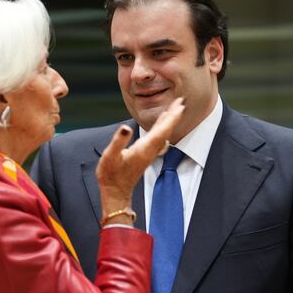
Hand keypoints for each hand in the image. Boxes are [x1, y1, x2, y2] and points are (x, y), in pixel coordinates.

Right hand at [97, 97, 184, 223]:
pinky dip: (161, 127)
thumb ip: (118, 142)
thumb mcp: (110, 156)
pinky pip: (158, 137)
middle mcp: (149, 150)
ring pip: (163, 133)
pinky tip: (161, 123)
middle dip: (173, 115)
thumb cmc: (111, 175)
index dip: (171, 117)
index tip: (180, 105)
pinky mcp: (145, 154)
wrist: (115, 191)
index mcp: (144, 148)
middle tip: (181, 101)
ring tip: (174, 109)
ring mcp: (148, 153)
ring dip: (169, 120)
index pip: (162, 130)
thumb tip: (125, 128)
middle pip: (165, 130)